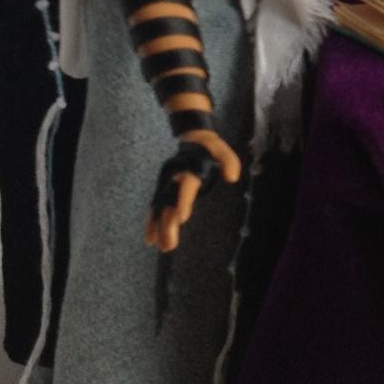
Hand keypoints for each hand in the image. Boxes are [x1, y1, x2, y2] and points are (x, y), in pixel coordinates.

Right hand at [145, 129, 244, 251]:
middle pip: (169, 201)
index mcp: (189, 167)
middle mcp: (174, 176)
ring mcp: (166, 183)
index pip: (186, 184)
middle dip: (167, 223)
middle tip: (169, 244)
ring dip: (157, 227)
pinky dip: (152, 222)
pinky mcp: (163, 188)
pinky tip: (151, 239)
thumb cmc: (210, 148)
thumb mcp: (222, 150)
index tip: (181, 217)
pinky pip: (155, 207)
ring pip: (159, 207)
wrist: (193, 138)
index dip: (183, 200)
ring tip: (158, 246)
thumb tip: (232, 177)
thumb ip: (228, 161)